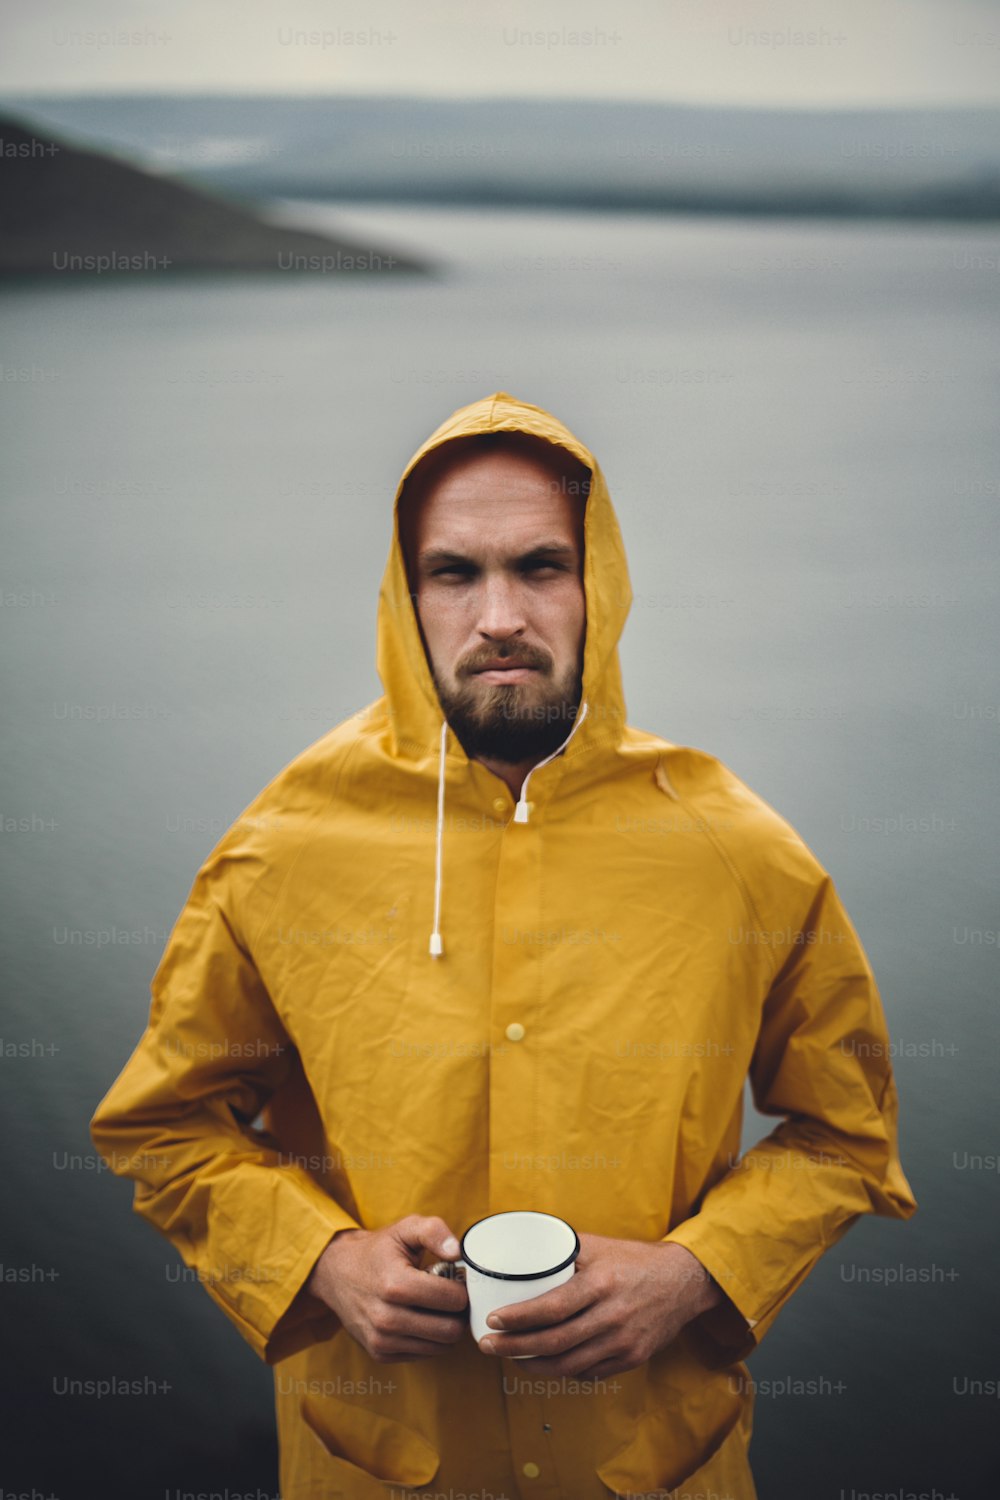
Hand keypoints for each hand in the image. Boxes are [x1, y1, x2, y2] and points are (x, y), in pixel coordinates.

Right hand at [306, 1214, 468, 1362]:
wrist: (337, 1273)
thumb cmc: (379, 1250)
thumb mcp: (405, 1229)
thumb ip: (434, 1232)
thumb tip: (457, 1253)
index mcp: (396, 1284)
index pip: (453, 1300)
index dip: (461, 1288)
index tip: (454, 1279)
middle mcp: (386, 1317)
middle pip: (450, 1330)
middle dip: (457, 1312)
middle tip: (449, 1296)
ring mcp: (381, 1340)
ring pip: (440, 1347)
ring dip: (444, 1327)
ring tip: (433, 1306)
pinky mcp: (379, 1354)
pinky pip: (423, 1354)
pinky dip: (428, 1339)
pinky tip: (419, 1317)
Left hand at [476, 1234, 722, 1381]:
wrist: (684, 1281)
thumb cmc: (634, 1259)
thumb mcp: (599, 1246)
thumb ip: (563, 1249)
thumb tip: (521, 1251)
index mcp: (601, 1283)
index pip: (552, 1307)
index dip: (520, 1318)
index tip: (493, 1320)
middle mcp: (612, 1316)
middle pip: (554, 1342)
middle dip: (514, 1347)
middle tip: (488, 1345)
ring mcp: (623, 1341)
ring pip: (569, 1364)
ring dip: (534, 1366)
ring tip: (510, 1358)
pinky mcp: (632, 1358)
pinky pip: (590, 1372)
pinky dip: (563, 1371)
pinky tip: (545, 1364)